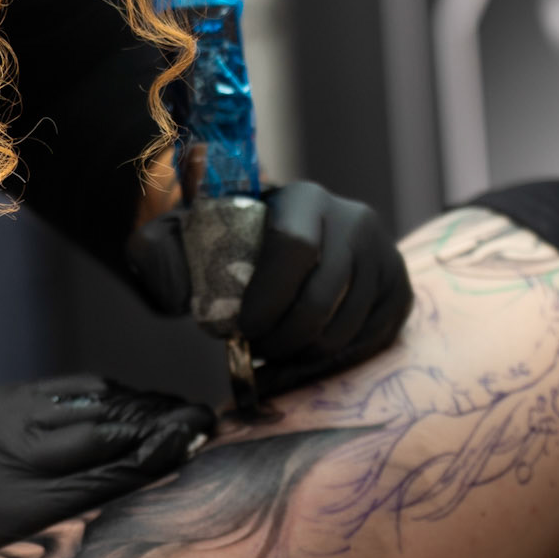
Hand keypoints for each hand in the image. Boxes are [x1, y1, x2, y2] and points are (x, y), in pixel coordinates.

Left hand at [125, 180, 412, 395]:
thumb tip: (174, 291)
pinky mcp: (400, 290)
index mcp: (303, 197)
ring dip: (305, 353)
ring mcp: (384, 255)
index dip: (267, 298)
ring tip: (275, 352)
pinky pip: (371, 341)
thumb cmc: (226, 243)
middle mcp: (354, 219)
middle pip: (324, 295)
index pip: (294, 246)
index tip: (242, 328)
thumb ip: (158, 251)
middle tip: (256, 350)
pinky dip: (334, 360)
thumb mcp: (184, 235)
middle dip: (283, 336)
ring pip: (347, 326)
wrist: (275, 243)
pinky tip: (304, 354)